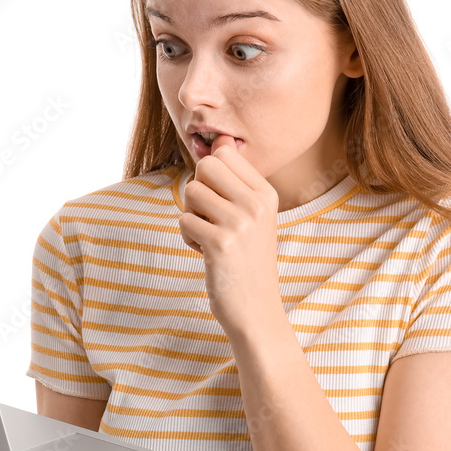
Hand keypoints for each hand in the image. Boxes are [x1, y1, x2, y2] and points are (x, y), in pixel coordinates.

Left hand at [179, 134, 282, 337]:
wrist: (256, 310)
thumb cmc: (246, 261)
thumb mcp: (252, 217)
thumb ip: (234, 181)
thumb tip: (218, 139)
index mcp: (267, 193)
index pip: (224, 153)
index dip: (210, 175)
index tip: (220, 202)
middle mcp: (257, 204)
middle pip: (205, 166)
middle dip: (197, 190)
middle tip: (209, 217)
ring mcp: (240, 223)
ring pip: (191, 192)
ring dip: (191, 216)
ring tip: (209, 237)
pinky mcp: (220, 244)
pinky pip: (184, 220)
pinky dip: (188, 237)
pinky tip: (205, 253)